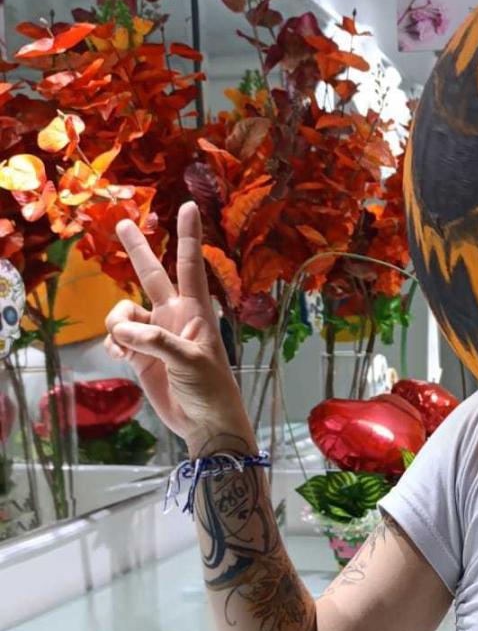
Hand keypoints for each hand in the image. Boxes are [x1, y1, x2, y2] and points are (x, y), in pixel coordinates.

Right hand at [105, 202, 253, 451]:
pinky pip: (116, 338)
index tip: (189, 206)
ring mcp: (155, 335)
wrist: (204, 423)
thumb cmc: (210, 389)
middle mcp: (173, 316)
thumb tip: (124, 330)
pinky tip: (123, 359)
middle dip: (137, 250)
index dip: (189, 236)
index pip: (190, 265)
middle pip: (151, 275)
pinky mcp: (140, 355)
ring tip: (128, 348)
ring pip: (123, 312)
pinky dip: (114, 345)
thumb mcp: (190, 361)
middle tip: (123, 223)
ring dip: (118, 325)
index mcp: (195, 311)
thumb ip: (157, 342)